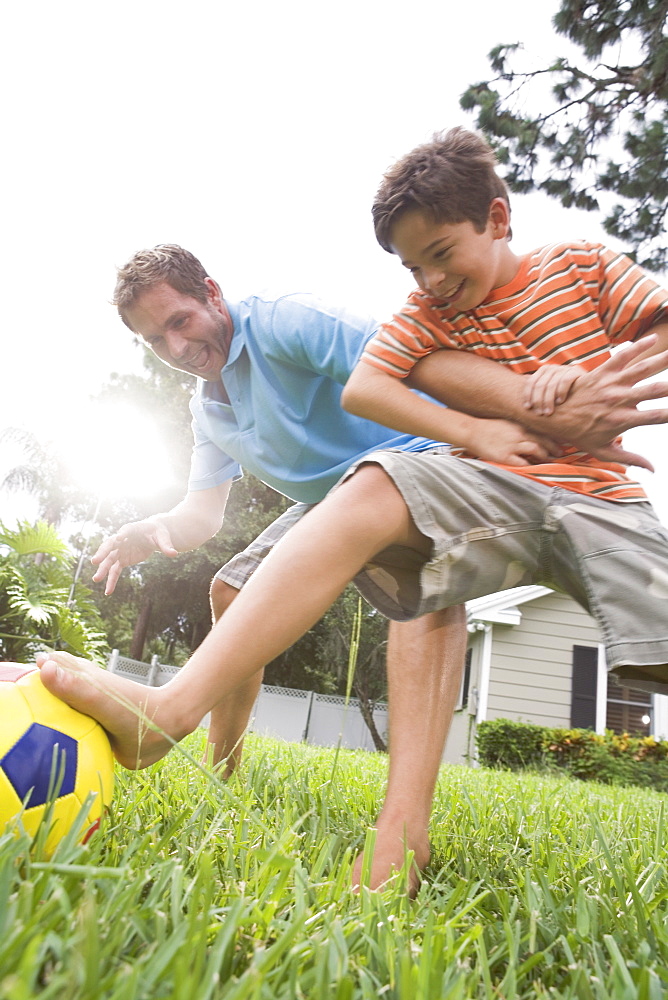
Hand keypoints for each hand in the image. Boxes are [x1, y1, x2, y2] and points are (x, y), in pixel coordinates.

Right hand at [91, 518, 178, 594]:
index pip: (124, 531)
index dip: (121, 534)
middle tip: (95, 561)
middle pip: (109, 546)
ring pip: (109, 561)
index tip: (118, 537)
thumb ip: (166, 545)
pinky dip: (111, 581)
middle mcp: (120, 540)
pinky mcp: (122, 560)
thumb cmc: (158, 532)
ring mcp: (120, 551)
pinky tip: (108, 592)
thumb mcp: (163, 537)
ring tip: (96, 579)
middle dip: (102, 553)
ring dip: (102, 570)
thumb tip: (174, 554)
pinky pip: (114, 571)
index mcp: (131, 529)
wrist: (154, 535)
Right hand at [465, 419, 561, 466]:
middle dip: (554, 448)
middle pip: (543, 440)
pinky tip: (535, 469)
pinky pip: (522, 462)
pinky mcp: (505, 456)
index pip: (542, 431)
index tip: (561, 442)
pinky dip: (530, 466)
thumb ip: (519, 427)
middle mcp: (519, 434)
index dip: (553, 438)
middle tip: (561, 453)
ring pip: (536, 450)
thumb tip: (531, 434)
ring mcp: (512, 445)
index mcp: (520, 425)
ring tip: (550, 461)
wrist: (472, 431)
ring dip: (545, 456)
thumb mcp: (507, 423)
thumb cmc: (488, 427)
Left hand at [523, 364, 585, 415]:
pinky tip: (560, 402)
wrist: (585, 388)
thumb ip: (538, 394)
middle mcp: (552, 368)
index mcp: (542, 371)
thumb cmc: (562, 394)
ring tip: (549, 412)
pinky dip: (561, 392)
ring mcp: (563, 368)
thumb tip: (522, 405)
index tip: (527, 408)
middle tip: (540, 414)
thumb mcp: (548, 393)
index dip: (528, 395)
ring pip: (551, 384)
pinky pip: (565, 381)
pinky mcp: (575, 371)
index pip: (531, 382)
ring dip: (549, 400)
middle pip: (540, 385)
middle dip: (539, 401)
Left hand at [536, 338, 667, 469]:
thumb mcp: (603, 451)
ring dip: (662, 360)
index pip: (655, 417)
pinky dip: (637, 346)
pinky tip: (653, 338)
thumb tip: (653, 470)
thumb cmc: (579, 435)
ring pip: (642, 369)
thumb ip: (630, 458)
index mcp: (622, 421)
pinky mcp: (602, 372)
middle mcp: (618, 401)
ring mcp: (610, 385)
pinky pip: (622, 356)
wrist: (553, 415)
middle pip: (654, 390)